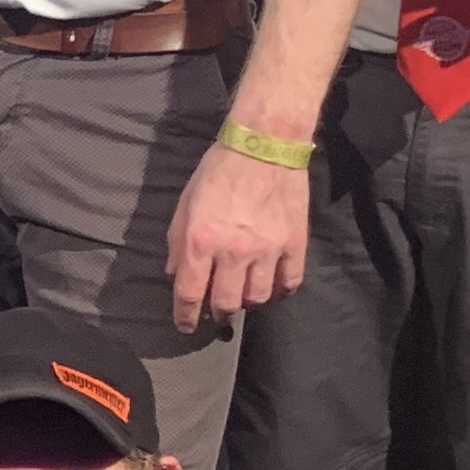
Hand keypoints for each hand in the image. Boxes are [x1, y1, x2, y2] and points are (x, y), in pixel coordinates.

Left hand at [166, 131, 308, 331]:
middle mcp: (233, 252)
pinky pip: (289, 283)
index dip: (185, 316)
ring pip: (258, 298)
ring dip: (247, 302)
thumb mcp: (185, 203)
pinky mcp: (294, 244)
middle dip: (217, 312)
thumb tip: (175, 273)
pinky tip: (272, 289)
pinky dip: (280, 292)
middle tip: (216, 310)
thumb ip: (176, 242)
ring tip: (243, 295)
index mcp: (200, 241)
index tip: (186, 325)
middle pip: (226, 303)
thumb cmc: (218, 170)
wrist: (264, 145)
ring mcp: (268, 250)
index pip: (189, 293)